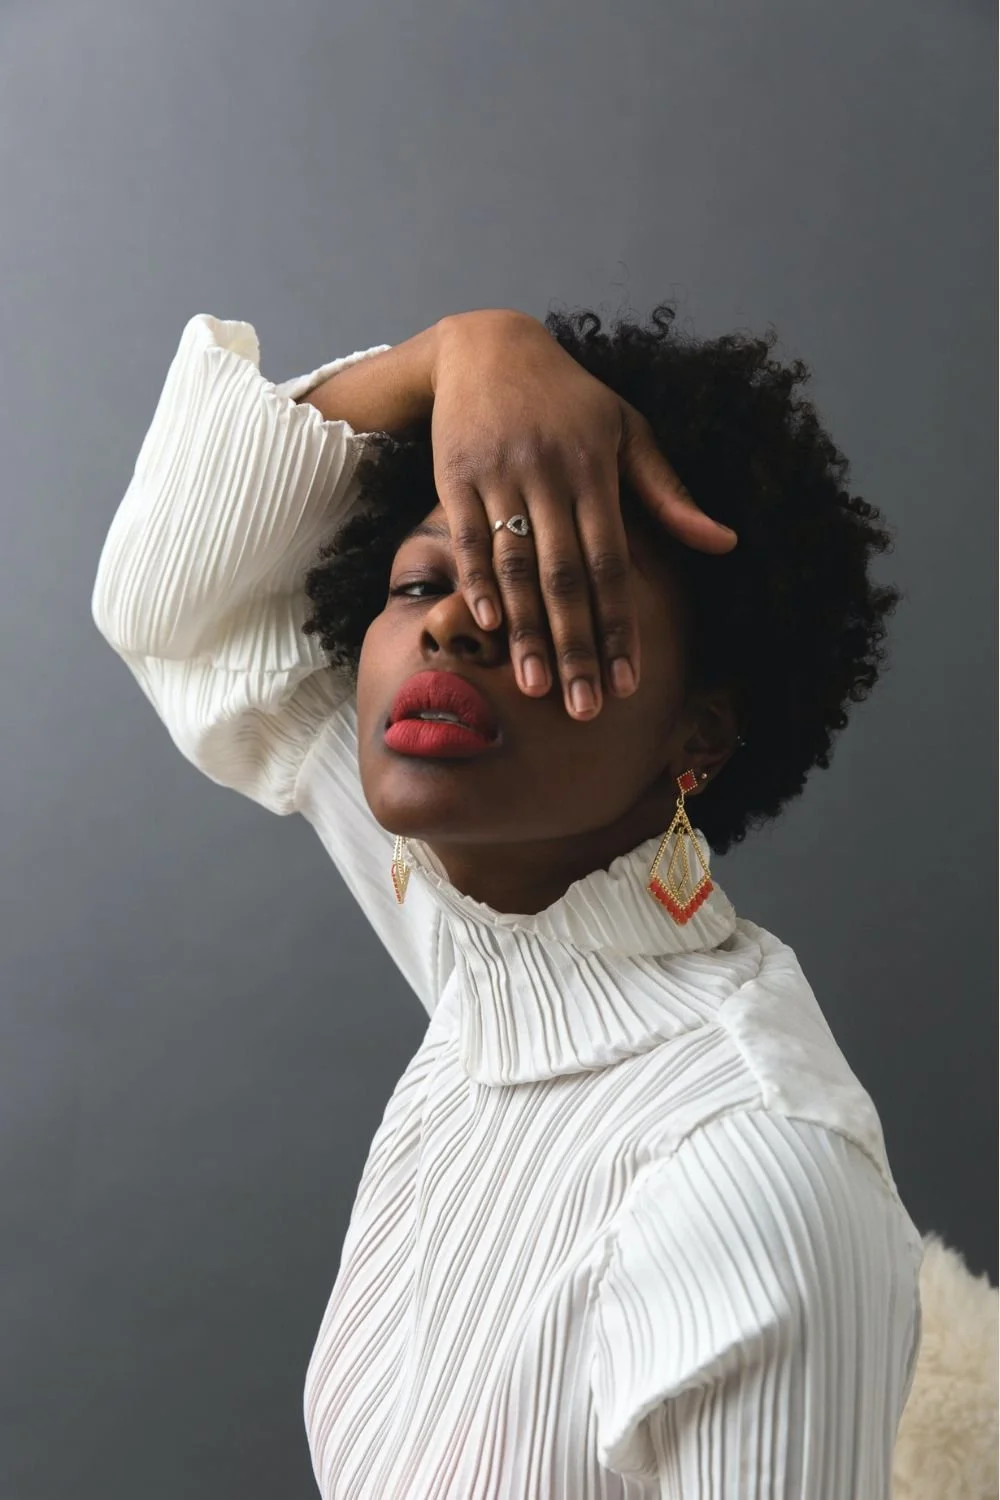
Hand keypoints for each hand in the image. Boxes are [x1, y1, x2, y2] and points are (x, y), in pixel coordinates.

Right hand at [429, 310, 736, 719]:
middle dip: (577, 648)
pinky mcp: (454, 477)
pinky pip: (468, 539)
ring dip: (527, 631)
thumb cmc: (569, 398)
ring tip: (537, 688)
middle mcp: (549, 476)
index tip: (628, 681)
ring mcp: (499, 476)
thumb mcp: (627, 431)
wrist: (486, 347)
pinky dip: (477, 584)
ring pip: (515, 566)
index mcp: (596, 470)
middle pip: (565, 577)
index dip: (621, 626)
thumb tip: (725, 543)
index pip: (613, 564)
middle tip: (585, 708)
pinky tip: (488, 629)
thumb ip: (670, 494)